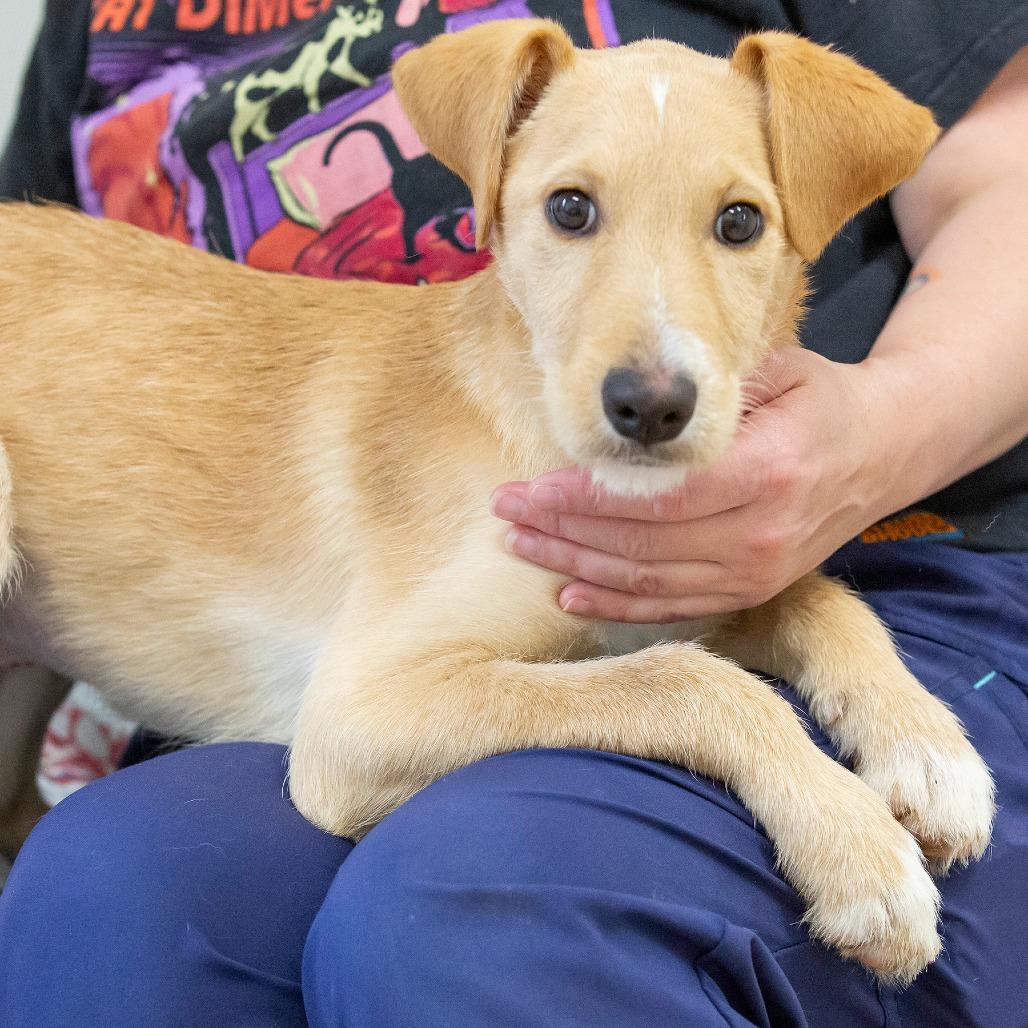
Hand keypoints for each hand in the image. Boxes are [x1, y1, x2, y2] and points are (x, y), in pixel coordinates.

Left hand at [491, 347, 905, 622]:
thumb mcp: (777, 371)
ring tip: (520, 545)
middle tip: (506, 513)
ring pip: (645, 579)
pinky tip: (569, 593)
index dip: (584, 498)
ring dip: (574, 566)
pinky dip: (615, 605)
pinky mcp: (750, 591)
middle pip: (639, 542)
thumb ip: (706, 393)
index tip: (527, 488)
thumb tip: (623, 406)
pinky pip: (670, 607)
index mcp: (765, 471)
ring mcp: (755, 571)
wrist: (883, 452)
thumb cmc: (820, 402)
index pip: (656, 496)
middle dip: (561, 529)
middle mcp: (759, 532)